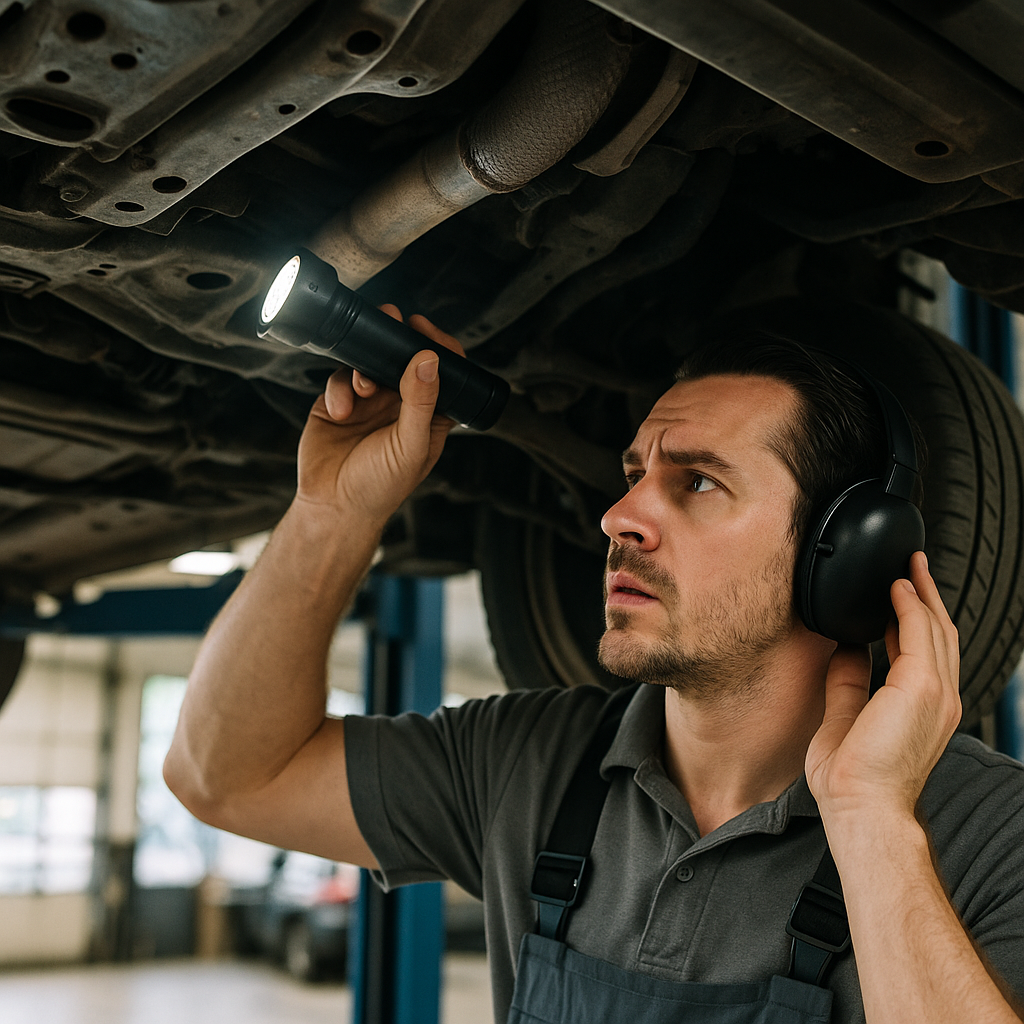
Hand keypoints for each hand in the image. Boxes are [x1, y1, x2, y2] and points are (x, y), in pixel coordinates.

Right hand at [295, 305, 463, 522]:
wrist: (333, 507)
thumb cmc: (380, 487)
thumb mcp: (409, 446)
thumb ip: (421, 403)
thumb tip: (430, 360)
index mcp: (429, 415)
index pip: (444, 373)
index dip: (440, 348)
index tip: (425, 331)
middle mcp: (401, 404)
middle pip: (405, 358)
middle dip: (398, 341)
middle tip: (392, 323)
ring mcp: (370, 401)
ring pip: (371, 362)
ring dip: (366, 367)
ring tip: (363, 388)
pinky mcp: (339, 402)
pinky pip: (340, 378)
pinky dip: (339, 389)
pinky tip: (340, 412)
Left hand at [805, 551, 961, 824]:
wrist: (862, 807)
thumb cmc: (854, 780)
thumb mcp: (845, 719)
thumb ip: (849, 682)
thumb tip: (846, 650)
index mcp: (925, 710)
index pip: (928, 653)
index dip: (917, 620)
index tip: (902, 595)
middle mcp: (939, 699)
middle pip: (940, 634)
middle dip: (927, 596)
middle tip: (912, 567)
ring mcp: (934, 693)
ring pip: (935, 628)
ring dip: (921, 592)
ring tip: (908, 567)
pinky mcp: (920, 686)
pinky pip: (919, 632)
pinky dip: (909, 605)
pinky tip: (896, 588)